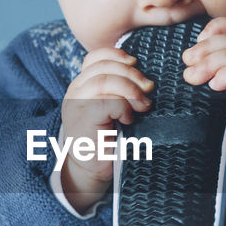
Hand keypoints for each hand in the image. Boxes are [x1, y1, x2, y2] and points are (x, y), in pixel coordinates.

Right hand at [57, 48, 154, 211]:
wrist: (91, 170)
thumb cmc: (108, 140)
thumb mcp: (115, 110)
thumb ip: (121, 91)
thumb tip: (148, 81)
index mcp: (83, 84)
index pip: (96, 57)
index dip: (117, 55)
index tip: (136, 64)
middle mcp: (76, 90)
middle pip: (104, 66)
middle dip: (131, 74)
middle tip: (148, 89)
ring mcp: (76, 103)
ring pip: (104, 80)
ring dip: (130, 90)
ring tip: (143, 105)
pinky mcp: (81, 118)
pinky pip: (106, 102)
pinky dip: (123, 107)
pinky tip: (129, 119)